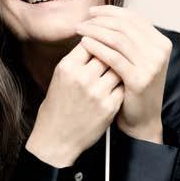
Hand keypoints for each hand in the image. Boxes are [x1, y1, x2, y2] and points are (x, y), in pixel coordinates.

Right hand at [27, 44, 123, 166]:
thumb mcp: (59, 78)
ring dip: (118, 69)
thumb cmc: (56, 108)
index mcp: (67, 67)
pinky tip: (115, 89)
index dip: (98, 43)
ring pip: (118, 68)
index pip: (91, 41)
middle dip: (110, 55)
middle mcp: (82, 77)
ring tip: (114, 73)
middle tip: (111, 59)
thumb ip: (77, 60)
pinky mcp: (109, 106)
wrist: (56, 140)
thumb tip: (96, 40)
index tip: (100, 46)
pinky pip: (123, 87)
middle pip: (107, 52)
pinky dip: (121, 86)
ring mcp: (97, 92)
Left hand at [73, 5, 171, 140]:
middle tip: (83, 20)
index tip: (92, 12)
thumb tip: (106, 15)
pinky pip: (113, 56)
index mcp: (161, 43)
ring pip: (118, 38)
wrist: (142, 120)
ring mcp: (151, 65)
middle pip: (125, 26)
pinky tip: (84, 44)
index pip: (134, 18)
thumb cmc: (134, 89)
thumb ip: (130, 39)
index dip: (111, 12)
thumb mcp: (137, 60)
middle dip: (100, 20)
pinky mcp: (139, 78)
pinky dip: (97, 47)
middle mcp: (160, 51)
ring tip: (80, 30)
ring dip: (95, 31)